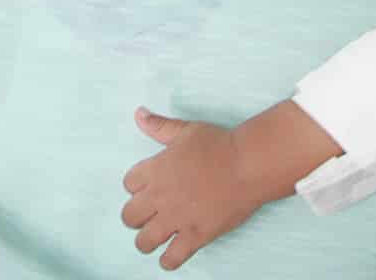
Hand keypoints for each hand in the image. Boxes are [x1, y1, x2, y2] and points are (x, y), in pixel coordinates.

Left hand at [122, 110, 263, 269]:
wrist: (248, 164)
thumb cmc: (219, 144)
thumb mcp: (185, 130)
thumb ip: (159, 126)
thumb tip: (139, 114)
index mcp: (155, 170)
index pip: (128, 185)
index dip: (136, 187)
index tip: (148, 189)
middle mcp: (160, 196)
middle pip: (129, 216)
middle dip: (136, 217)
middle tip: (150, 215)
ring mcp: (176, 218)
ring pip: (143, 242)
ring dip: (147, 241)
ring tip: (156, 238)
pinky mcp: (195, 236)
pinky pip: (171, 259)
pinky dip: (168, 261)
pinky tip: (171, 256)